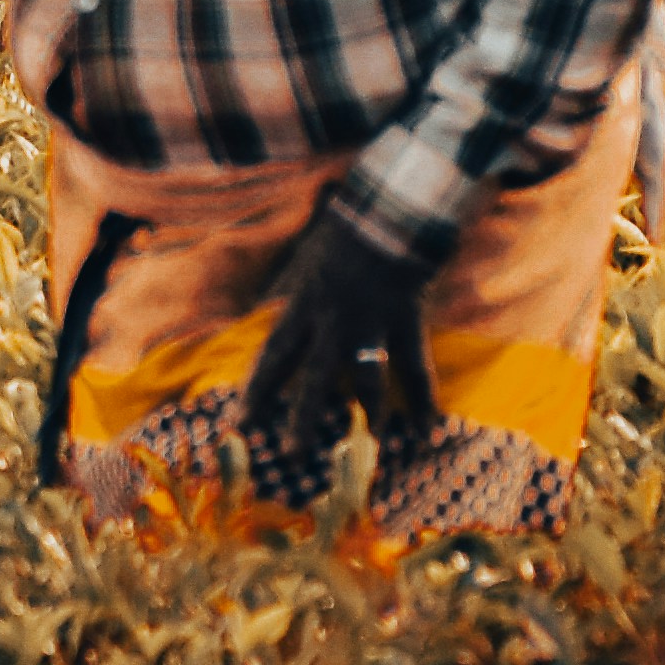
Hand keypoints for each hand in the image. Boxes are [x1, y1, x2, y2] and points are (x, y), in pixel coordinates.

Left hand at [241, 209, 439, 477]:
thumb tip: (270, 311)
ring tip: (363, 454)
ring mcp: (369, 323)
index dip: (256, 392)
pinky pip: (414, 368)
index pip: (273, 356)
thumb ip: (293, 293)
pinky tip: (425, 432)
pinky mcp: (404, 321)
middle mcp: (331, 321)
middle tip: (289, 455)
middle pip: (312, 377)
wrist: (385, 209)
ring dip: (364, 418)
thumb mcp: (305, 262)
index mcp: (302, 306)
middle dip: (300, 417)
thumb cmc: (343, 232)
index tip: (239, 424)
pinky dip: (422, 401)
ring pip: (364, 380)